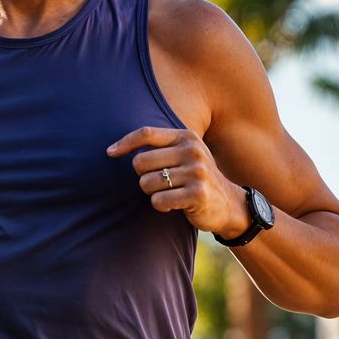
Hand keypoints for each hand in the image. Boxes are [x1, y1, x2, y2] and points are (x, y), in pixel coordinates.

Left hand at [105, 125, 247, 238]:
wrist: (229, 203)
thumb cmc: (195, 178)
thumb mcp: (184, 155)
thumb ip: (159, 147)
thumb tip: (113, 149)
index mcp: (186, 137)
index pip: (147, 133)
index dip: (124, 142)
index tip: (109, 153)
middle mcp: (192, 151)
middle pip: (140, 161)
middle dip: (142, 176)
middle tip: (158, 182)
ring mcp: (196, 172)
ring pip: (147, 183)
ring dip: (152, 192)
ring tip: (169, 193)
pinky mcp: (197, 194)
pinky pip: (158, 200)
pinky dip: (161, 205)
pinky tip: (174, 204)